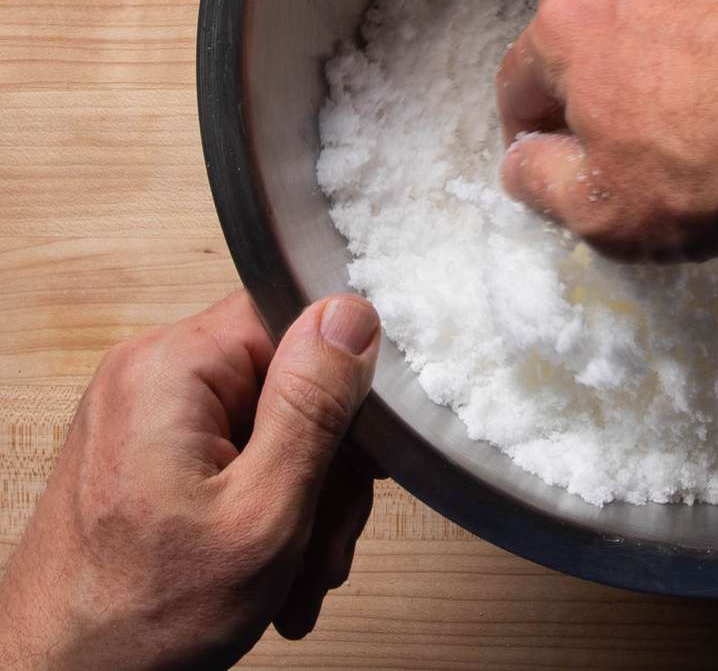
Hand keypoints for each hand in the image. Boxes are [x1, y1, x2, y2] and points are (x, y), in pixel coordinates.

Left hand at [0, 291, 381, 669]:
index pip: (295, 318)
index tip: (362, 453)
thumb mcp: (263, 512)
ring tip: (299, 575)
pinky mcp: (148, 452)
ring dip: (303, 503)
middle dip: (326, 468)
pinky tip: (275, 570)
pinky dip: (267, 509)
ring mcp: (146, 415)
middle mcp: (150, 376)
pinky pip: (239, 454)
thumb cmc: (139, 619)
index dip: (343, 385)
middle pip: (288, 381)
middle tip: (327, 544)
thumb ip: (312, 406)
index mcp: (170, 369)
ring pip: (272, 427)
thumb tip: (351, 314)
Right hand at [497, 0, 717, 261]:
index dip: (530, 127)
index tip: (551, 154)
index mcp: (568, 30)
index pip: (522, 81)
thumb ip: (545, 184)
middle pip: (584, 14)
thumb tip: (523, 162)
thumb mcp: (610, 211)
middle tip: (625, 114)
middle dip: (591, 62)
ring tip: (676, 41)